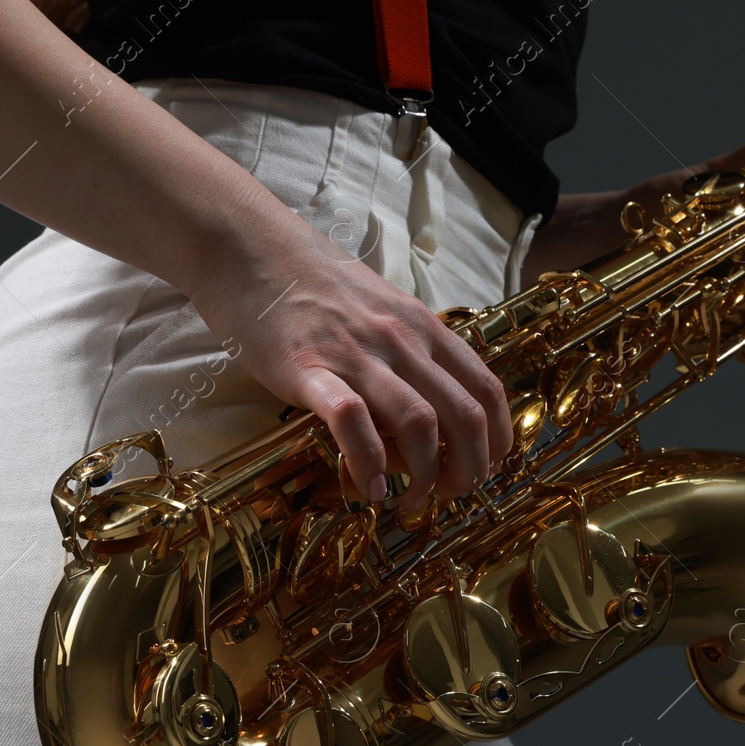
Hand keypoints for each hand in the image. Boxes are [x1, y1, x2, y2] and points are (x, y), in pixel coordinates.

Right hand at [184, 208, 511, 511]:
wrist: (246, 245)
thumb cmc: (311, 282)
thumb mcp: (379, 309)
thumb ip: (406, 353)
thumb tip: (423, 416)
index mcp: (422, 327)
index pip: (487, 388)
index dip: (498, 438)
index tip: (487, 466)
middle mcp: (401, 340)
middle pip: (465, 415)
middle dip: (470, 468)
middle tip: (453, 494)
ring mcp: (356, 354)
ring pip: (419, 423)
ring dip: (426, 475)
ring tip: (412, 500)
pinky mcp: (307, 369)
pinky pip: (351, 422)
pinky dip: (368, 463)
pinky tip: (370, 488)